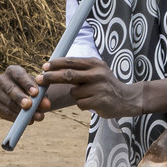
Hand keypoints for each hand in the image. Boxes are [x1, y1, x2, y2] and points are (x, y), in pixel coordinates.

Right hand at [0, 62, 40, 121]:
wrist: (27, 96)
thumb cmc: (33, 89)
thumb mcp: (39, 89)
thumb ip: (42, 95)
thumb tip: (45, 105)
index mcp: (13, 71)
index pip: (19, 76)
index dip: (27, 84)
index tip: (35, 93)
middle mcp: (2, 80)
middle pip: (10, 89)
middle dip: (20, 98)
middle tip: (29, 105)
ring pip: (8, 102)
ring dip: (22, 111)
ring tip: (36, 116)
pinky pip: (6, 112)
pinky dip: (18, 117)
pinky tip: (28, 120)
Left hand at [29, 56, 155, 118]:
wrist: (127, 99)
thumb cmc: (106, 84)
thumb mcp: (96, 71)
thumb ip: (79, 69)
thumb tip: (53, 68)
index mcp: (95, 63)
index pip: (71, 62)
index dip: (55, 64)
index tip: (43, 67)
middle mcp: (97, 73)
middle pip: (68, 75)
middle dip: (51, 77)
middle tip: (39, 79)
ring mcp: (99, 87)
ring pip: (74, 92)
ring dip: (76, 96)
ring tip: (89, 95)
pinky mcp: (99, 101)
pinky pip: (80, 103)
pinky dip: (82, 104)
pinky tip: (93, 103)